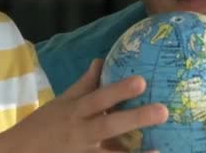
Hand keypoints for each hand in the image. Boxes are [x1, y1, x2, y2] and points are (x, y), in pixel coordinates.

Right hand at [9, 59, 167, 152]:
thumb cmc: (42, 126)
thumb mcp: (61, 103)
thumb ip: (83, 84)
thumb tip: (100, 61)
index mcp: (75, 112)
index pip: (98, 98)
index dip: (119, 90)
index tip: (141, 81)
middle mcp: (80, 133)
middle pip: (109, 126)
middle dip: (135, 118)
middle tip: (163, 111)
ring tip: (160, 150)